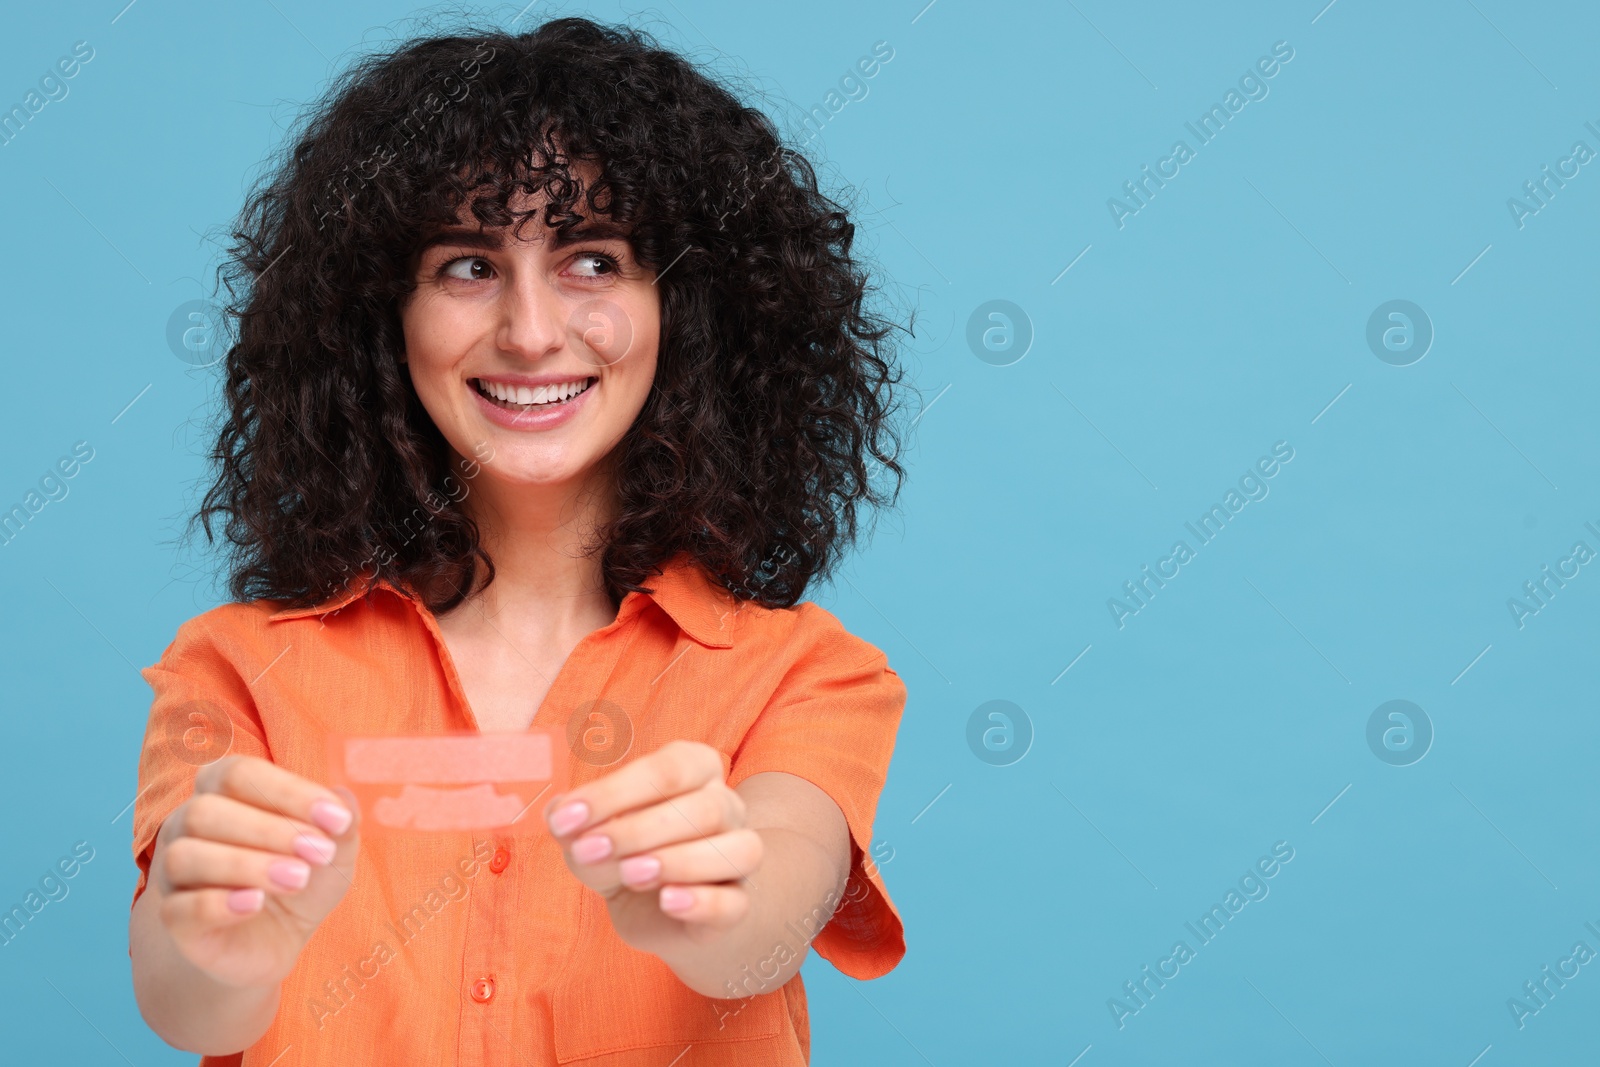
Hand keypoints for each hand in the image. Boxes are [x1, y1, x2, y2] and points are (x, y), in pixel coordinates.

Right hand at [148, 755, 359, 988]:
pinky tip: (256, 903)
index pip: (239, 773)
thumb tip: (344, 799)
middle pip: (206, 811)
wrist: (277, 939)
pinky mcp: (174, 919)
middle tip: (318, 852)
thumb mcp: (333, 849)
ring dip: (247, 865)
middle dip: (269, 830)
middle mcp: (187, 824)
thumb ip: (340, 823)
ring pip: (186, 856)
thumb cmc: (301, 875)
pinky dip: (218, 903)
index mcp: (222, 790)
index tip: (337, 818)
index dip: (288, 792)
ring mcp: (172, 872)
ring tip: (297, 878)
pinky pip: (179, 908)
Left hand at [547, 740, 762, 950]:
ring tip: (629, 874)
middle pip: (704, 808)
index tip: (567, 818)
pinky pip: (735, 901)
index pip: (666, 770)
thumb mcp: (594, 837)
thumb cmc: (626, 855)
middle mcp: (726, 806)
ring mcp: (739, 855)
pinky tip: (668, 901)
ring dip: (678, 861)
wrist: (659, 912)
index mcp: (694, 769)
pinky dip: (703, 901)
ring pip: (736, 849)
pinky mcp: (738, 904)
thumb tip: (559, 814)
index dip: (615, 793)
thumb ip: (577, 827)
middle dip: (639, 830)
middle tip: (589, 850)